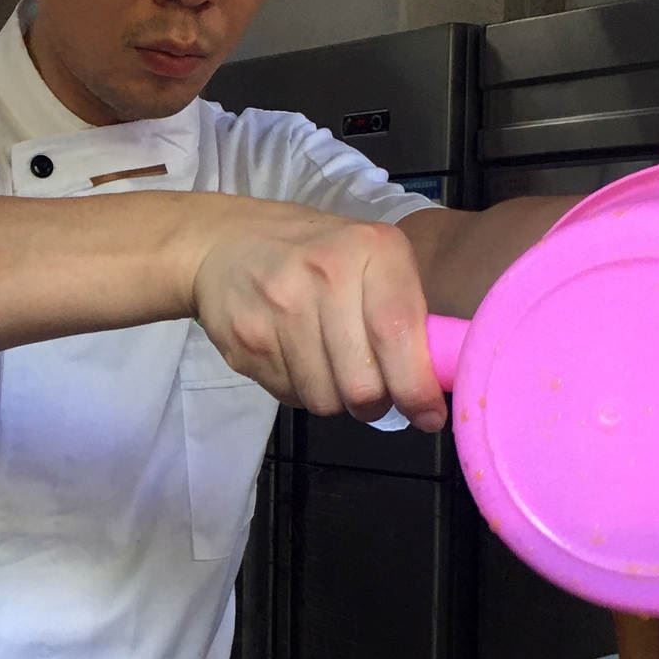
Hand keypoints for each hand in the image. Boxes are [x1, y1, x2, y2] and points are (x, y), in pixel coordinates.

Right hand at [189, 200, 443, 428]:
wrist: (223, 243)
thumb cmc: (316, 252)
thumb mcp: (370, 257)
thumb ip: (404, 308)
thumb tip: (435, 379)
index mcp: (371, 248)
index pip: (398, 332)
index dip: (416, 388)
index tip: (428, 416)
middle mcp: (324, 273)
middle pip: (362, 383)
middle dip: (374, 403)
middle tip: (374, 394)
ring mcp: (278, 307)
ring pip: (325, 399)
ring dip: (336, 400)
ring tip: (331, 370)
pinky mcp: (246, 339)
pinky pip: (290, 396)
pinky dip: (301, 390)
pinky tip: (296, 358)